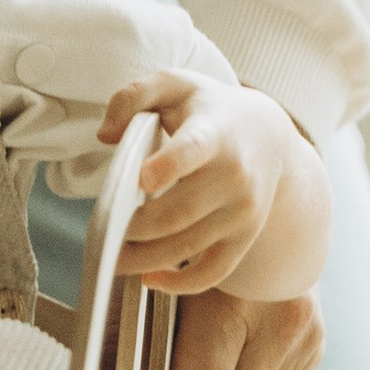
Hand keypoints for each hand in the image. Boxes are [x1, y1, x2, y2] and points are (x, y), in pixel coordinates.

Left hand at [102, 71, 322, 297]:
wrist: (268, 135)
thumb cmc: (207, 108)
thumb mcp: (173, 85)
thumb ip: (132, 96)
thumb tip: (106, 136)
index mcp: (213, 132)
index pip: (193, 149)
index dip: (169, 166)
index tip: (142, 179)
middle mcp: (234, 175)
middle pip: (178, 212)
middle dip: (134, 228)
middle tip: (101, 232)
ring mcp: (243, 210)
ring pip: (188, 246)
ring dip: (144, 259)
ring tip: (111, 260)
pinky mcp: (245, 236)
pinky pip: (215, 271)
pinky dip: (182, 284)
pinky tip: (150, 278)